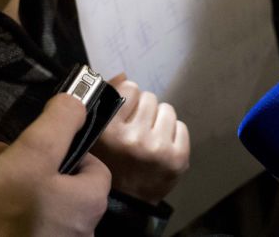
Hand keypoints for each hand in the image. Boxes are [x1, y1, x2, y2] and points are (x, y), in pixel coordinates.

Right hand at [0, 93, 111, 236]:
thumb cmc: (4, 212)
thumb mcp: (31, 154)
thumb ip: (58, 123)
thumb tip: (77, 100)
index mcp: (88, 204)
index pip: (92, 165)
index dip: (65, 146)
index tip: (36, 141)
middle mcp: (78, 229)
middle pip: (57, 181)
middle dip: (23, 160)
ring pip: (33, 201)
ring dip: (5, 180)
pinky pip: (18, 223)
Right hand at [92, 74, 189, 204]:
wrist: (127, 203)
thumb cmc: (109, 162)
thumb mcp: (97, 132)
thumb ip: (107, 100)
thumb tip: (125, 75)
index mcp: (109, 131)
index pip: (130, 88)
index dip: (128, 98)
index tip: (125, 111)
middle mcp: (134, 139)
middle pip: (150, 98)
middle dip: (144, 110)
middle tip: (137, 128)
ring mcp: (158, 149)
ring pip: (167, 110)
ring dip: (159, 120)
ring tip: (149, 137)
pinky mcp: (178, 158)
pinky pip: (181, 126)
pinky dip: (172, 133)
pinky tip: (161, 146)